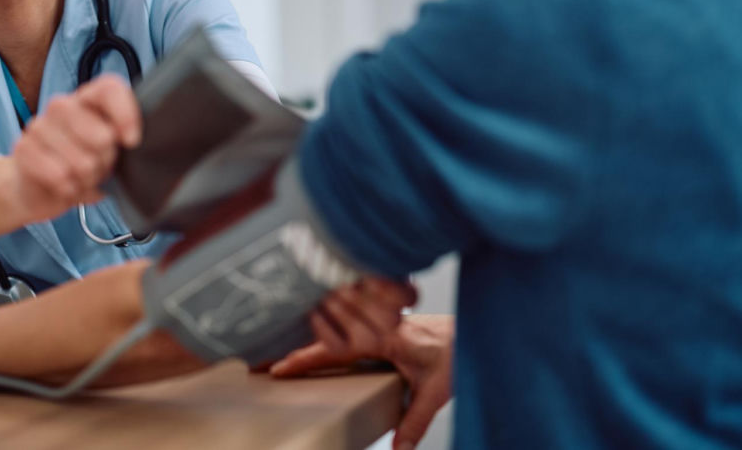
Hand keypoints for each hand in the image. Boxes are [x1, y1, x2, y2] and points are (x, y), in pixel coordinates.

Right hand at [11, 74, 141, 221]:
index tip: (131, 141)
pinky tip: (65, 185)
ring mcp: (39, 125)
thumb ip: (124, 138)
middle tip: (99, 165)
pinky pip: (59, 175)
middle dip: (106, 161)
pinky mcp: (23, 148)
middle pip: (102, 135)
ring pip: (82, 162)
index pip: (109, 88)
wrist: (38, 189)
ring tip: (80, 177)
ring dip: (87, 179)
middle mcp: (62, 106)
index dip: (125, 114)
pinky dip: (69, 189)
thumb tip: (133, 140)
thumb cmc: (81, 164)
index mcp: (88, 99)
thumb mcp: (110, 150)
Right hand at [271, 303, 453, 448]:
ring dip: (310, 338)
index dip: (305, 357)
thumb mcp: (437, 391)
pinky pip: (351, 330)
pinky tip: (322, 349)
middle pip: (327, 334)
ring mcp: (382, 324)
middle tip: (266, 360)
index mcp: (385, 336)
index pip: (335, 347)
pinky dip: (330, 337)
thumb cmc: (460, 349)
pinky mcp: (389, 327)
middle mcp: (378, 326)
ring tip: (284, 354)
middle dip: (295, 347)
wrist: (478, 330)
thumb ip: (415, 421)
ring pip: (336, 328)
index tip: (280, 368)